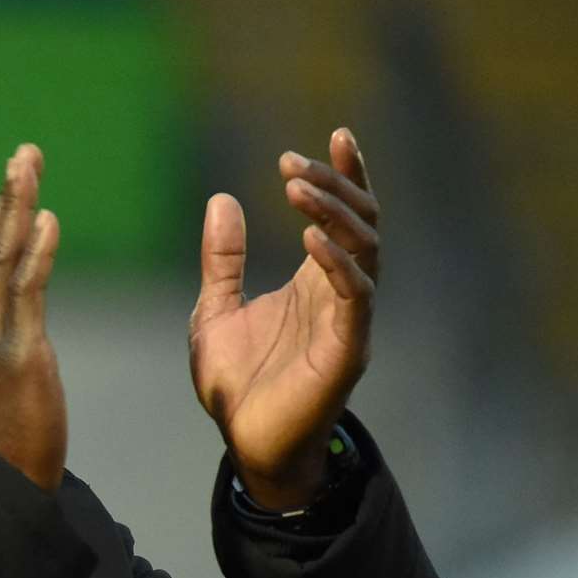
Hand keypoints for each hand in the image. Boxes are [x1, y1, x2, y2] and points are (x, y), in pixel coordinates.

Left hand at [189, 128, 379, 509]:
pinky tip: (311, 238)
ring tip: (297, 187)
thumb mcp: (214, 310)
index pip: (343, 217)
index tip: (335, 134)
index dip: (345, 175)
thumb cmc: (237, 384)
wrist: (244, 443)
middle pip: (359, 223)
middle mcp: (340, 294)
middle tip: (293, 163)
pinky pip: (354, 297)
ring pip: (363, 251)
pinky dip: (336, 264)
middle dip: (332, 186)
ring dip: (332, 214)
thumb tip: (221, 200)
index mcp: (314, 282)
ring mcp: (348, 320)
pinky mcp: (346, 350)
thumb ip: (222, 260)